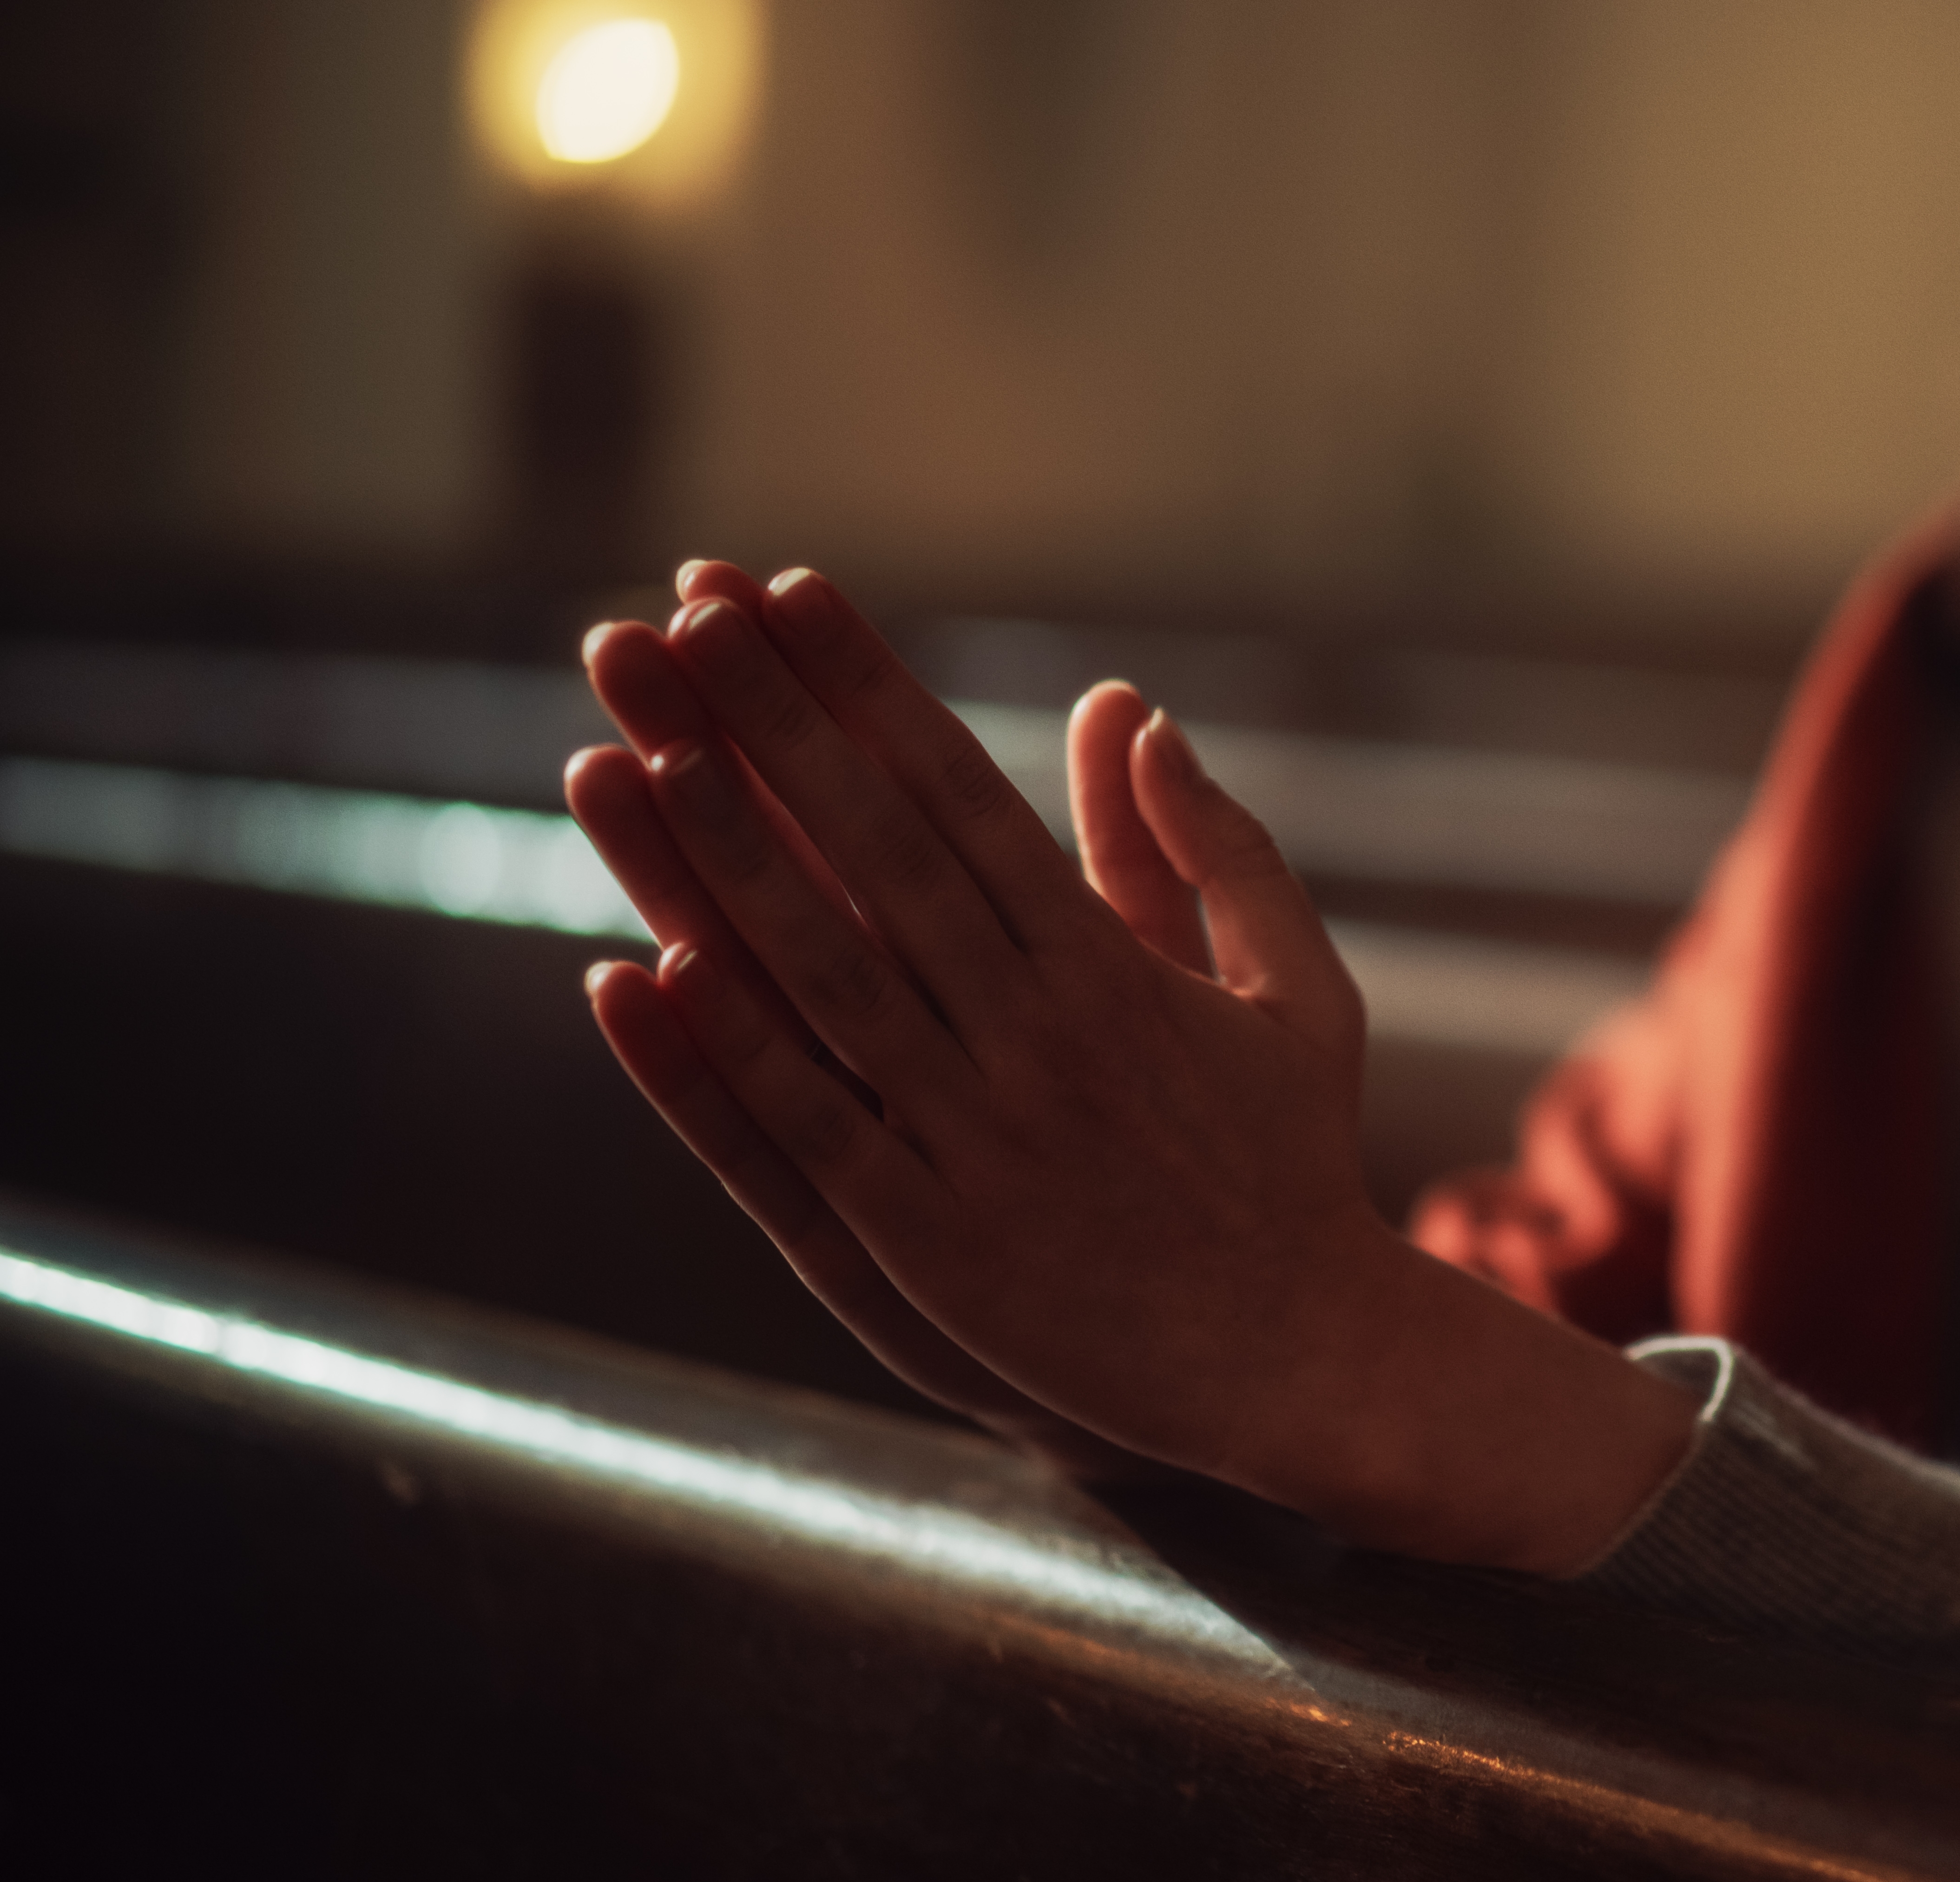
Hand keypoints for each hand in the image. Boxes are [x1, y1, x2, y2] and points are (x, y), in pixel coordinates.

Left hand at [567, 564, 1690, 1570]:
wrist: (1297, 1357)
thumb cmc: (1293, 1166)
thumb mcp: (1297, 992)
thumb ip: (1217, 851)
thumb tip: (1137, 715)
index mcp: (1109, 967)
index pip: (959, 791)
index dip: (863, 689)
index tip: (784, 595)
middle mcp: (1033, 1033)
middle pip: (874, 850)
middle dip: (767, 728)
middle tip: (669, 622)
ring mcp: (974, 1136)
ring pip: (823, 973)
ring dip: (721, 859)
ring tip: (632, 750)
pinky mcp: (929, 1238)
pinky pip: (805, 1129)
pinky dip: (720, 1055)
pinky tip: (644, 972)